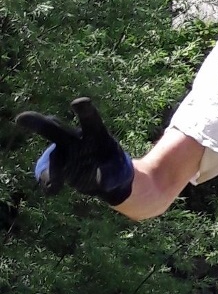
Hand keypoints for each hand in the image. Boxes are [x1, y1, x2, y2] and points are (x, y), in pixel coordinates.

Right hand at [15, 97, 133, 204]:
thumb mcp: (119, 172)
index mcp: (95, 132)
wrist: (106, 180)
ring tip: (52, 184)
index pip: (90, 119)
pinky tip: (52, 190)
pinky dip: (47, 181)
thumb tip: (100, 183)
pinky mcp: (57, 168)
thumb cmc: (115, 168)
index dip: (84, 110)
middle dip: (38, 123)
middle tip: (21, 118)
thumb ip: (111, 175)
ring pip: (52, 156)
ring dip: (50, 169)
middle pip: (55, 129)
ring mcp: (63, 153)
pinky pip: (48, 173)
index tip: (79, 103)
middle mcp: (75, 138)